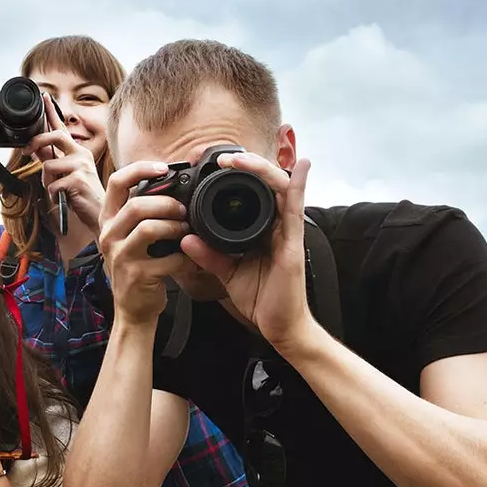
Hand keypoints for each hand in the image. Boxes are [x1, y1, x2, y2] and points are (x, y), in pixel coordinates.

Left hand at [28, 93, 104, 235]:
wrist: (100, 214)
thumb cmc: (82, 194)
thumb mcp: (66, 173)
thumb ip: (52, 159)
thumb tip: (35, 147)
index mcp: (78, 151)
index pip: (62, 128)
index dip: (52, 112)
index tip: (45, 97)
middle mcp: (81, 154)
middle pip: (55, 136)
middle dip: (37, 140)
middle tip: (27, 150)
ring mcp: (81, 166)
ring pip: (48, 165)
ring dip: (46, 180)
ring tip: (57, 189)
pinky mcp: (78, 180)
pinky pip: (52, 184)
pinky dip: (53, 193)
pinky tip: (63, 197)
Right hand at [97, 161, 190, 325]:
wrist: (133, 309)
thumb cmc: (138, 267)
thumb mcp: (130, 237)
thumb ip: (142, 212)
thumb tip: (172, 186)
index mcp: (108, 220)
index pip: (117, 182)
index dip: (140, 170)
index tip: (163, 168)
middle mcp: (108, 235)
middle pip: (136, 205)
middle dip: (167, 204)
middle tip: (183, 211)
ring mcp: (120, 256)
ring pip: (149, 228)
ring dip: (174, 227)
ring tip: (185, 231)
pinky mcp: (136, 275)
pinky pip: (167, 259)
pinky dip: (184, 257)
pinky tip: (189, 258)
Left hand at [180, 153, 314, 347]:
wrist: (280, 328)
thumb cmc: (262, 300)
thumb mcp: (227, 273)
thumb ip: (209, 255)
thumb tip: (186, 238)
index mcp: (261, 231)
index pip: (250, 196)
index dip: (237, 178)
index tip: (213, 167)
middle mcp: (277, 227)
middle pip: (267, 185)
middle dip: (247, 166)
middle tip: (222, 158)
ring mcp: (287, 233)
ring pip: (280, 189)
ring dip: (261, 170)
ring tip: (241, 159)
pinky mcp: (294, 245)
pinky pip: (295, 210)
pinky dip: (298, 186)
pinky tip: (300, 167)